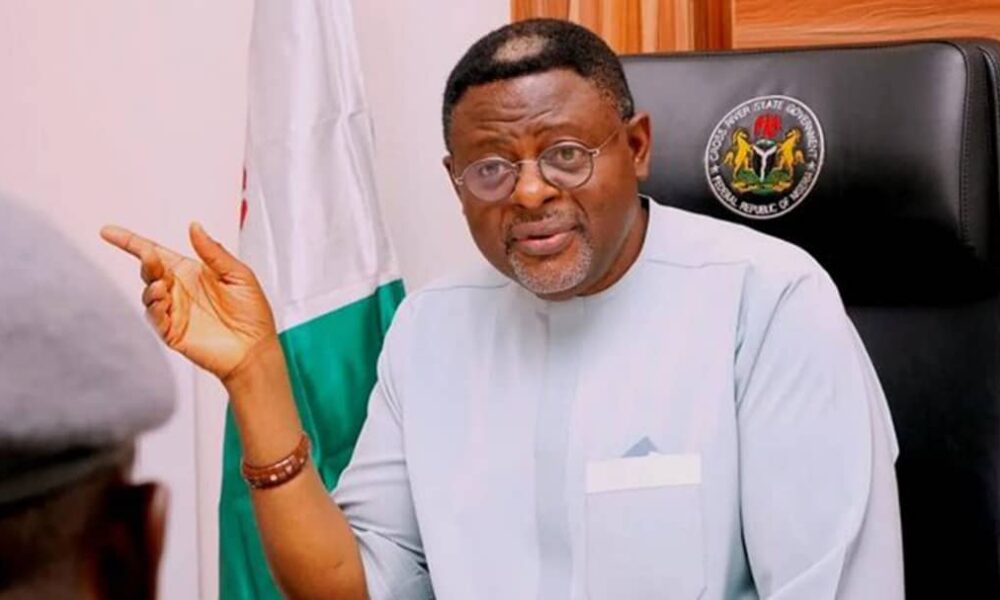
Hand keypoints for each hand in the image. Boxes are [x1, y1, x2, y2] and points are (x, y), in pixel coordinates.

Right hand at [100, 222, 276, 380]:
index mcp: (191, 272)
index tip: (108, 231)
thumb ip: (214, 252)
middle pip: (149, 271)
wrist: (256, 349)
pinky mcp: (173, 332)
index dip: (132, 242)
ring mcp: (174, 311)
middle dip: (145, 262)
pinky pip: (155, 319)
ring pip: (148, 294)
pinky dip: (154, 310)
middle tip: (149, 257)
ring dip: (150, 287)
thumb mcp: (238, 275)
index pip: (157, 253)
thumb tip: (194, 226)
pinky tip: (164, 304)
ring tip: (162, 286)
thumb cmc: (252, 313)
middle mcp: (179, 290)